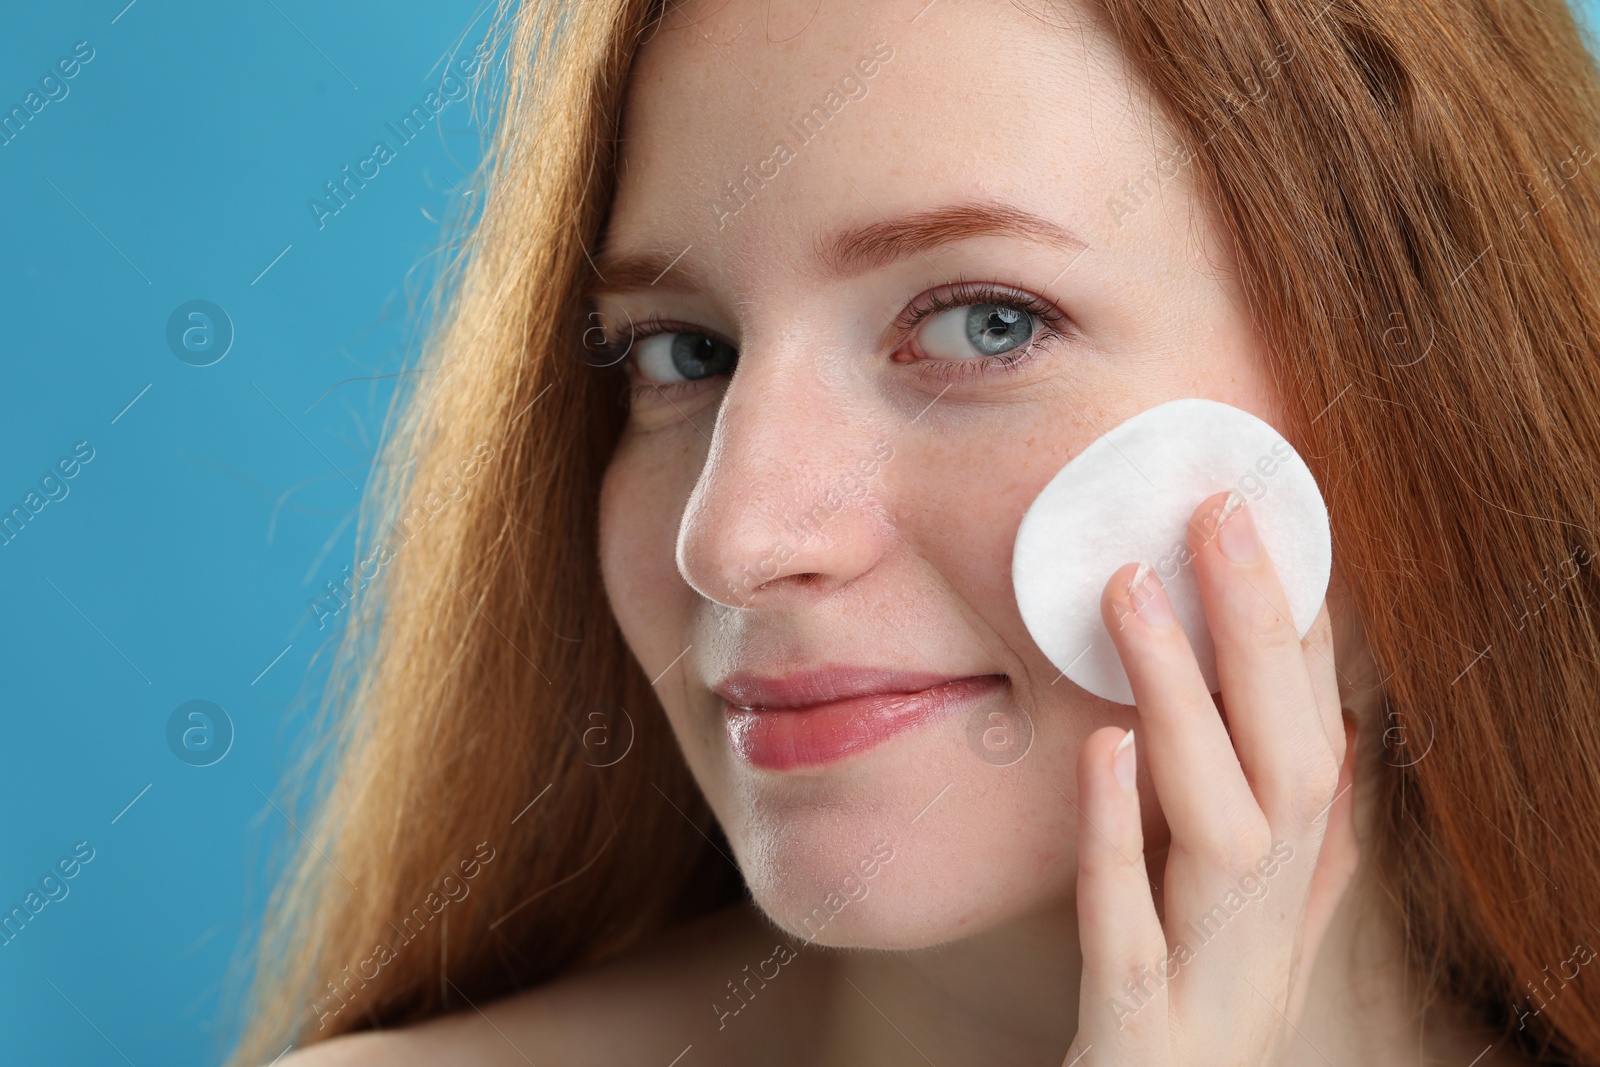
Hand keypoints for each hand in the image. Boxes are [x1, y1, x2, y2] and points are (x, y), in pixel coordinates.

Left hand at [1064, 490, 1358, 1065]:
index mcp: (1297, 888)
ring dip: (1188, 704)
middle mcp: (1273, 923)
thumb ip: (1302, 839)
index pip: (1315, 735)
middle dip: (1263, 633)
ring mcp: (1211, 977)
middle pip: (1291, 761)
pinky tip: (1101, 748)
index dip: (1300, 630)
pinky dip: (1119, 840)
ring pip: (1226, 829)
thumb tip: (1344, 731)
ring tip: (1135, 594)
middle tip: (1218, 512)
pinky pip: (1130, 930)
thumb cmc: (1208, 1026)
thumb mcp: (1263, 927)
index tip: (1269, 517)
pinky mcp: (1139, 1031)